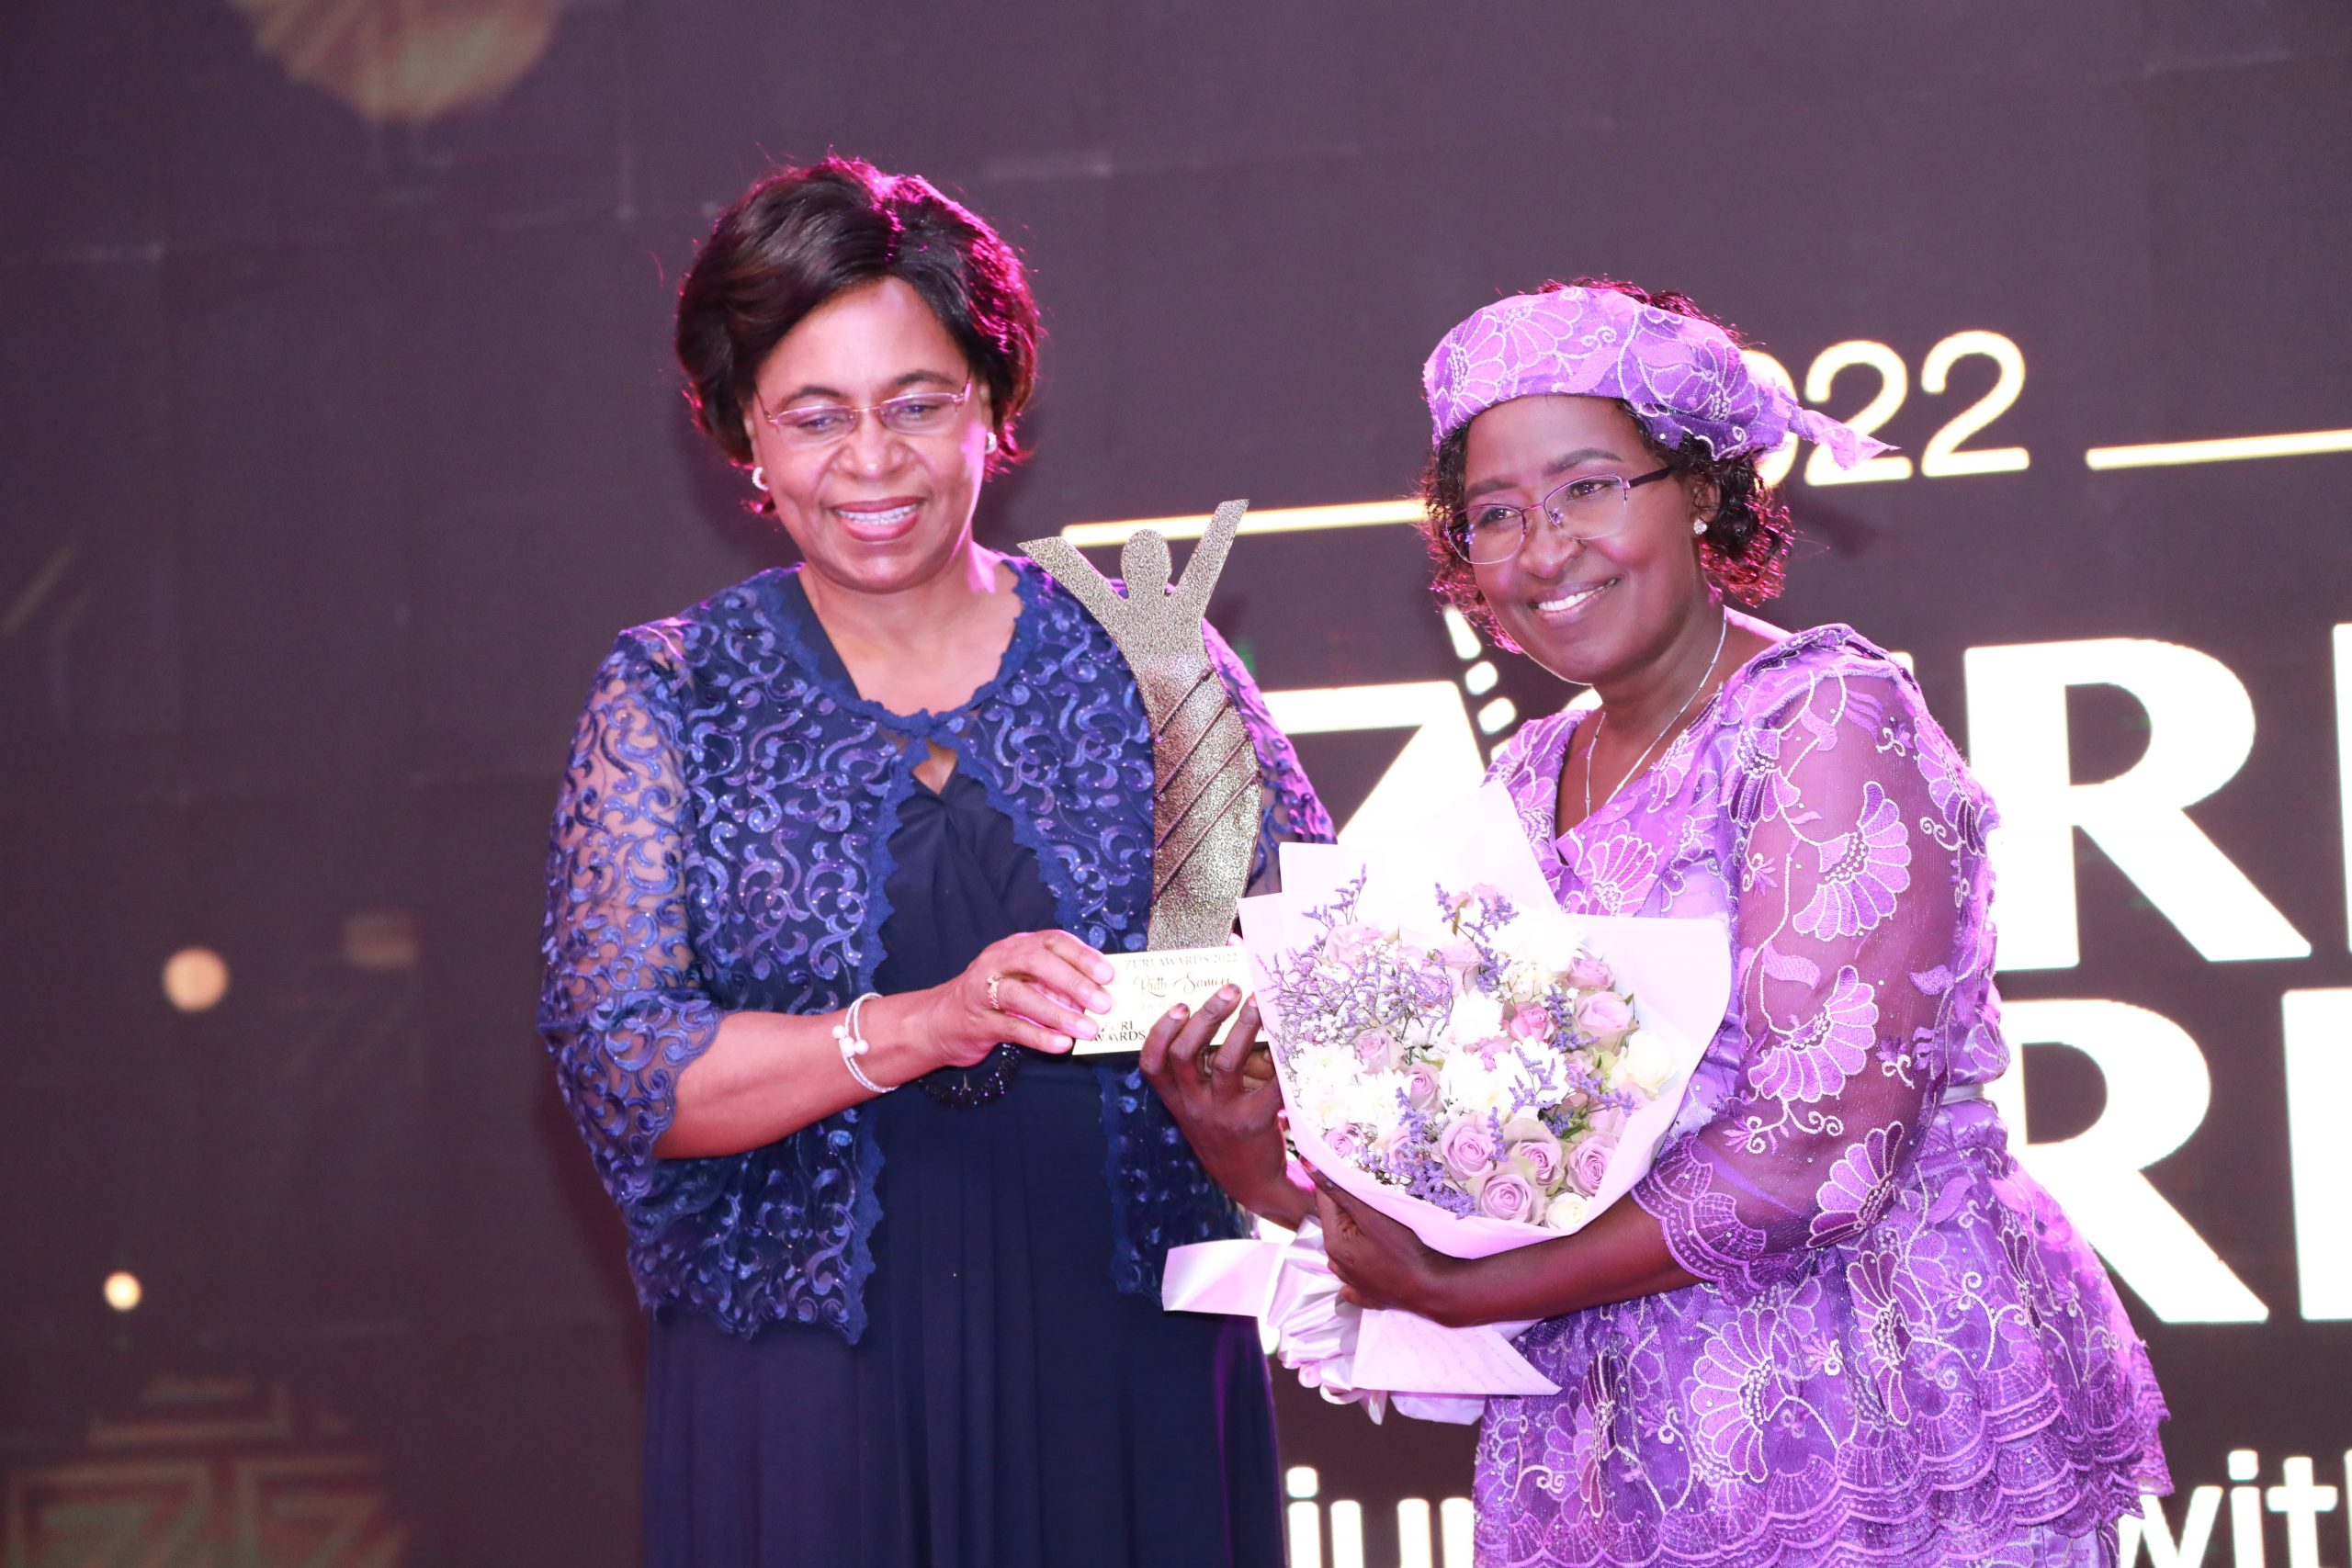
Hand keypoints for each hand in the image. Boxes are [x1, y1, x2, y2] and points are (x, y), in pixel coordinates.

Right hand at [916, 930, 1112, 1068]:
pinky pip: (1011, 1027)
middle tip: (1103, 1003)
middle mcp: (997, 962)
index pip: (1052, 941)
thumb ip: (1055, 984)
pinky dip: (1039, 1036)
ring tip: (1088, 1029)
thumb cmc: (994, 1000)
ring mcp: (982, 991)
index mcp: (1015, 947)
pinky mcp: (976, 1022)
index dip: (1082, 955)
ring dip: (1058, 1013)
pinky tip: (1061, 1045)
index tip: (1108, 975)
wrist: (940, 1023)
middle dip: (1073, 981)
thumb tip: (1098, 995)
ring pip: (1021, 995)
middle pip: (1036, 962)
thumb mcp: (1024, 982)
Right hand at [1139, 987, 1307, 1227]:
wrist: (1251, 1183)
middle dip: (1207, 1016)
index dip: (1161, 1032)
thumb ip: (1198, 1075)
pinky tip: (1289, 1042)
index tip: (1179, 1006)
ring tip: (1258, 1004)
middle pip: (1186, 1054)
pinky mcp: (1255, 1123)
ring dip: (1242, 1028)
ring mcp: (1223, 1115)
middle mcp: (1194, 1107)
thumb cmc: (1224, 1134)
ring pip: (1225, 1063)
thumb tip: (1214, 1016)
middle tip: (1229, 990)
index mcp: (1177, 1101)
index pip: (1152, 1065)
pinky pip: (1269, 1086)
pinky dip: (1281, 1062)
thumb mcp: (1198, 1109)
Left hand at [1311, 1170, 1468, 1324]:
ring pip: (1349, 1245)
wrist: (1433, 1290)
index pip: (1325, 1200)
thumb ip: (1339, 1191)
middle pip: (1338, 1222)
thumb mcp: (1372, 1216)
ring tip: (1383, 1222)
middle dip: (1351, 1207)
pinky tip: (1377, 1255)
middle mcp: (1337, 1264)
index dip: (1339, 1182)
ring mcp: (1352, 1283)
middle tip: (1375, 1196)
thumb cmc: (1405, 1250)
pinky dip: (1366, 1261)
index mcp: (1333, 1243)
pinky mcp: (1368, 1295)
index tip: (1355, 1171)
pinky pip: (1360, 1273)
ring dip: (1360, 1231)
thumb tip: (1309, 1166)